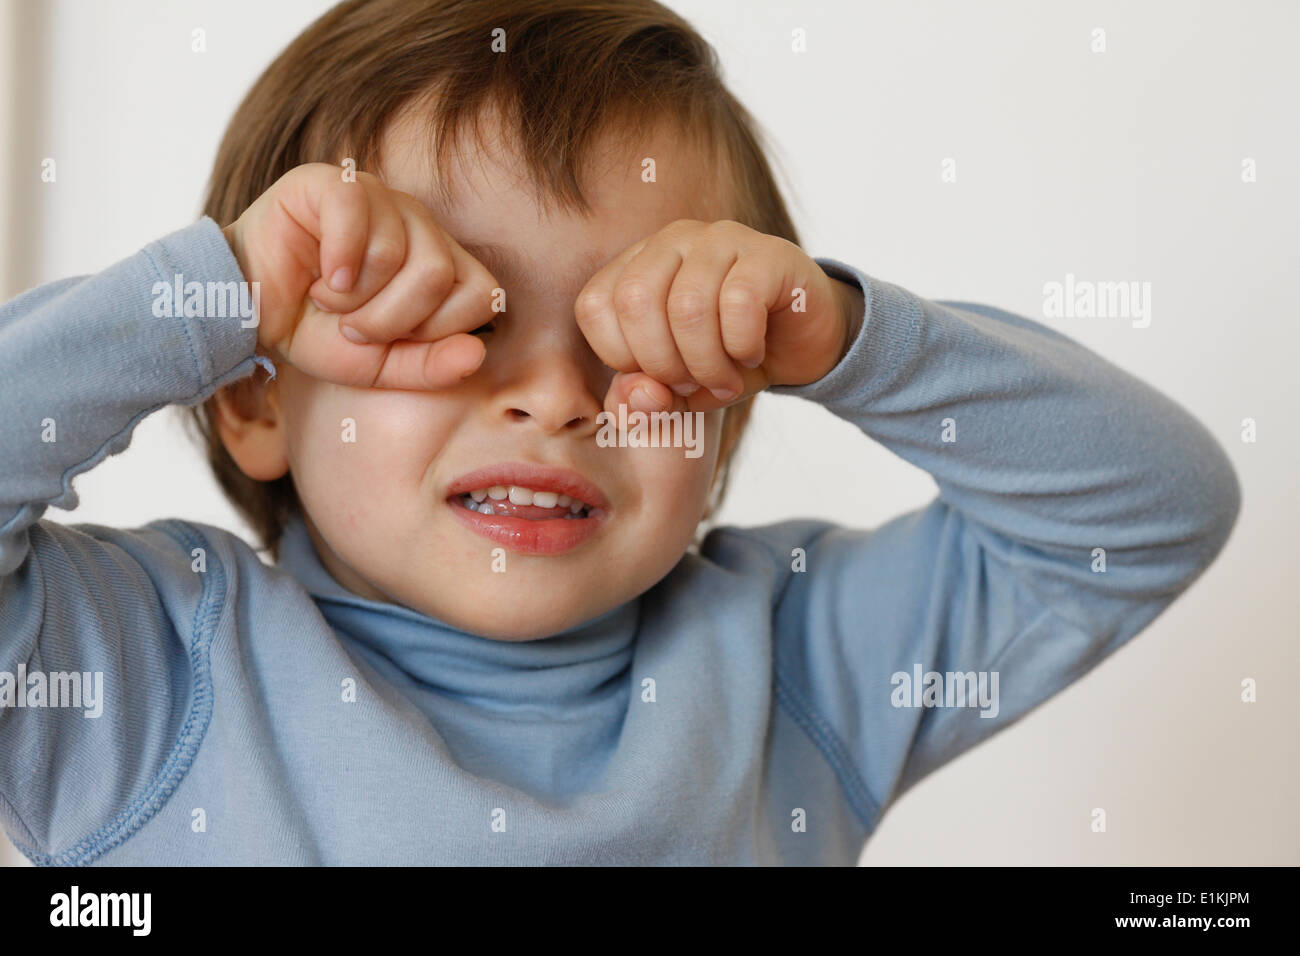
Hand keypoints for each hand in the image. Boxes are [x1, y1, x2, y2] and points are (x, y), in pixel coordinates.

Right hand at [221, 162, 499, 388]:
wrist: (245, 311)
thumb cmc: (314, 330)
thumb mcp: (377, 365)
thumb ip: (430, 366)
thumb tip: (476, 354)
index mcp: (442, 263)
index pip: (482, 294)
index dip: (435, 330)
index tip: (389, 338)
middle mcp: (420, 224)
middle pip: (439, 275)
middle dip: (387, 319)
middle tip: (350, 321)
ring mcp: (380, 197)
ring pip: (396, 251)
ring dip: (353, 296)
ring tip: (328, 296)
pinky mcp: (334, 183)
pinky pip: (357, 214)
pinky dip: (339, 260)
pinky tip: (321, 277)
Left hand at [574, 219, 862, 415]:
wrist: (804, 343)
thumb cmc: (730, 359)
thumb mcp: (677, 391)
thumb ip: (640, 399)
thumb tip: (636, 397)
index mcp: (638, 264)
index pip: (596, 306)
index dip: (622, 358)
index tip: (660, 379)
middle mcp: (673, 241)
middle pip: (636, 301)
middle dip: (663, 364)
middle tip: (694, 385)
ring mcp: (721, 239)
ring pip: (687, 306)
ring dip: (707, 363)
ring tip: (726, 379)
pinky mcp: (768, 253)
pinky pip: (738, 303)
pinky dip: (742, 346)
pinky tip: (752, 354)